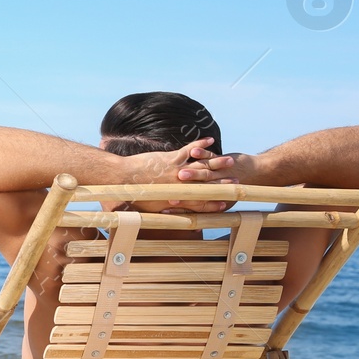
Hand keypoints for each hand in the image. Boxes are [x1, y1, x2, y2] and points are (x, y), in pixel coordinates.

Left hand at [120, 138, 239, 212]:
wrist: (121, 179)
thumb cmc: (130, 197)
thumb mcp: (149, 209)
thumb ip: (161, 212)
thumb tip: (164, 218)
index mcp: (176, 200)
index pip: (200, 205)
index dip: (213, 204)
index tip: (226, 203)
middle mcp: (180, 187)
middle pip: (207, 186)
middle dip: (223, 185)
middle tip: (237, 183)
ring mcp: (177, 171)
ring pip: (202, 167)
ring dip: (217, 163)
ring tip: (231, 162)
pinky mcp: (171, 158)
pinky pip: (189, 150)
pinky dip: (200, 145)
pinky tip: (210, 140)